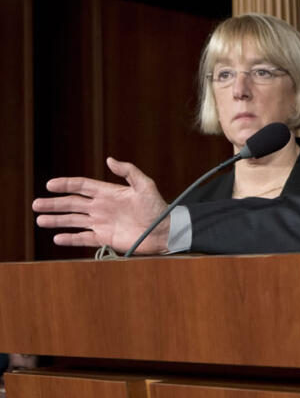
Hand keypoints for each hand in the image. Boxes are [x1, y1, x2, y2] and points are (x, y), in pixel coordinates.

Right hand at [33, 157, 169, 252]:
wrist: (165, 230)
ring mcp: (102, 222)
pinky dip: (70, 238)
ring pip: (74, 221)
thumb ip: (128, 171)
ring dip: (57, 220)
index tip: (49, 185)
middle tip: (35, 204)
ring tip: (40, 220)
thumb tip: (109, 159)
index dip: (66, 184)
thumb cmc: (158, 207)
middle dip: (54, 204)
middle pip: (72, 204)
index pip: (82, 186)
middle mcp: (101, 207)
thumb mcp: (145, 185)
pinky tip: (57, 238)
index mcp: (108, 193)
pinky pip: (84, 238)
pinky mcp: (105, 238)